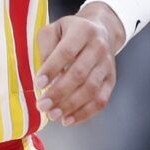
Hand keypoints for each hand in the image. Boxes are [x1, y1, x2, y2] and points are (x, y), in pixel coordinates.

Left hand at [34, 4, 123, 126]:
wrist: (101, 31)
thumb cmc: (70, 33)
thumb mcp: (54, 29)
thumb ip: (46, 47)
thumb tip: (44, 75)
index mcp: (83, 31)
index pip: (66, 51)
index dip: (52, 69)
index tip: (38, 84)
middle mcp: (99, 47)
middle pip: (79, 73)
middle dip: (59, 92)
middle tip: (42, 105)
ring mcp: (107, 65)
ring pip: (91, 89)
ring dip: (70, 106)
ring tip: (52, 115)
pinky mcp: (111, 80)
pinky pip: (101, 100)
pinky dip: (84, 113)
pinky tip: (68, 120)